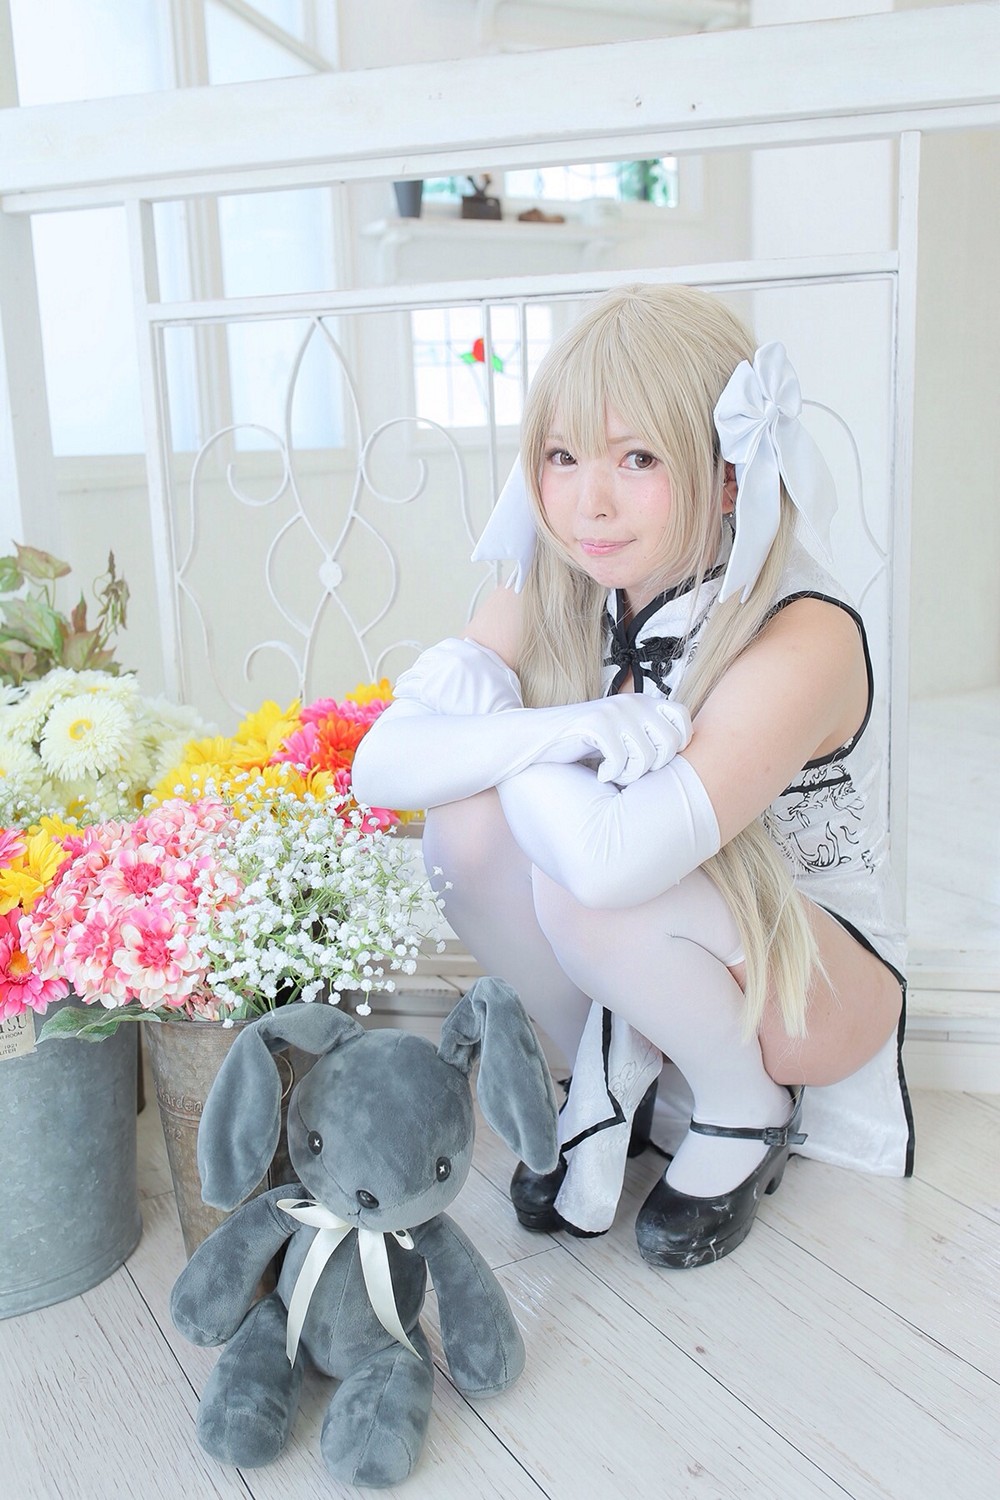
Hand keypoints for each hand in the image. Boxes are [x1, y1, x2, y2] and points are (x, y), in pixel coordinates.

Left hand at [393, 638, 523, 715]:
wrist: (497, 717)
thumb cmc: (504, 698)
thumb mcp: (501, 669)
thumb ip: (486, 655)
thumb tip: (470, 642)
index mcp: (468, 650)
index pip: (445, 646)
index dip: (436, 655)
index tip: (432, 662)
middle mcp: (451, 657)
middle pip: (428, 657)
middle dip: (421, 666)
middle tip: (415, 674)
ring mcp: (438, 671)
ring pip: (417, 670)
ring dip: (409, 677)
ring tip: (402, 683)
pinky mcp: (429, 688)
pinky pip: (410, 685)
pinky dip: (404, 688)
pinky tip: (401, 692)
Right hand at [549, 695, 690, 784]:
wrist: (538, 736)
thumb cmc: (583, 742)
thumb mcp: (621, 734)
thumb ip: (646, 736)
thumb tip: (679, 760)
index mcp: (642, 702)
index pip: (683, 718)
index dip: (678, 743)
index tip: (657, 758)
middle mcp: (632, 702)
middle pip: (670, 742)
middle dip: (655, 765)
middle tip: (633, 771)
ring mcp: (614, 711)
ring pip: (647, 756)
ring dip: (630, 774)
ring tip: (615, 773)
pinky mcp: (596, 724)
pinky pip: (621, 760)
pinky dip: (612, 774)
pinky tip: (601, 774)